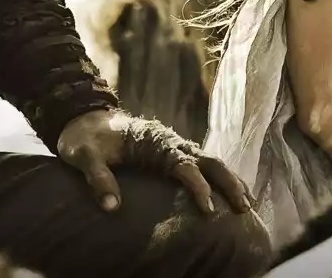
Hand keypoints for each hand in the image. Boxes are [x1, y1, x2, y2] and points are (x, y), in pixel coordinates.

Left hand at [53, 109, 253, 216]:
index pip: (184, 165)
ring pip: (210, 161)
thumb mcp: (83, 156)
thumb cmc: (84, 139)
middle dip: (229, 183)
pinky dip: (219, 178)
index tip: (208, 211)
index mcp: (153, 141)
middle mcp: (169, 142)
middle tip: (244, 208)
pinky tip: (231, 192)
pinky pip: (202, 164)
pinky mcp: (170, 153)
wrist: (83, 120)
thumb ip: (97, 178)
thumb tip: (111, 208)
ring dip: (230, 180)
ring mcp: (172, 146)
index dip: (198, 187)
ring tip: (248, 204)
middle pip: (208, 160)